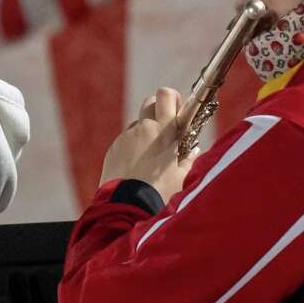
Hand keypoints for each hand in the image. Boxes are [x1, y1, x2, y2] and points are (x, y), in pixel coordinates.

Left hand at [100, 87, 195, 204]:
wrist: (127, 207)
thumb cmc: (160, 193)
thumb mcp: (183, 176)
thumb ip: (188, 158)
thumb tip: (191, 151)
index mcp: (163, 131)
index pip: (166, 95)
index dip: (173, 99)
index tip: (178, 112)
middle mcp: (142, 130)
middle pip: (149, 102)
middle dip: (159, 111)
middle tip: (167, 132)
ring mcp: (124, 139)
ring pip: (138, 125)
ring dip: (146, 133)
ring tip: (152, 157)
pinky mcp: (112, 150)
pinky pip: (125, 141)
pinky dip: (133, 148)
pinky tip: (137, 168)